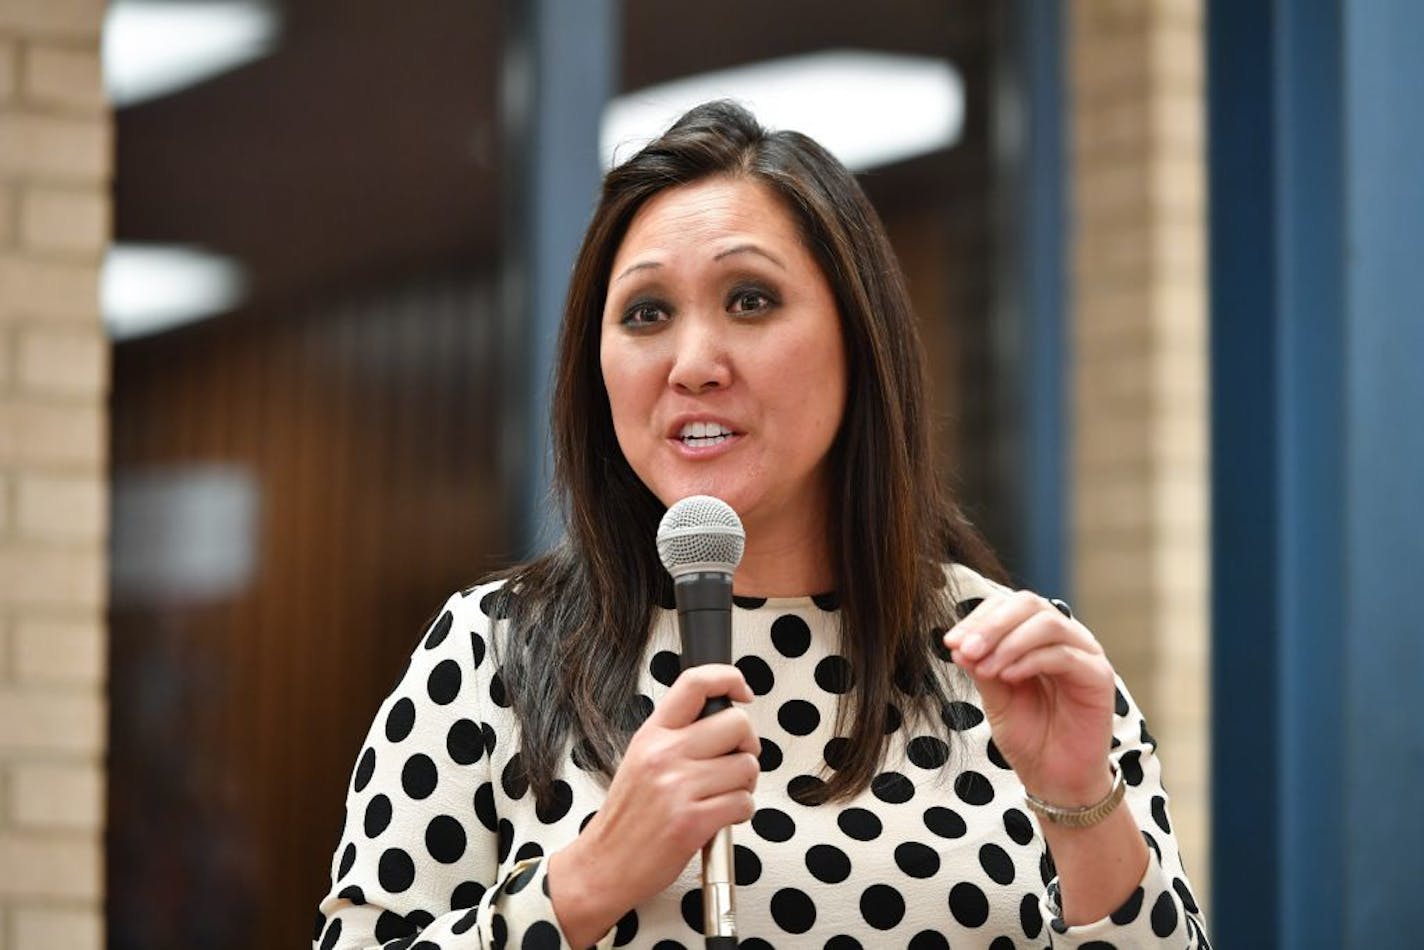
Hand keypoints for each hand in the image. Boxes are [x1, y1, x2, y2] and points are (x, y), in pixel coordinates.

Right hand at [548, 664, 758, 945]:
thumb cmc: (628, 817)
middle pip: (737, 723)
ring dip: (744, 784)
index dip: (729, 678)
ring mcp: (678, 787)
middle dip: (747, 746)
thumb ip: (677, 737)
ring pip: (747, 766)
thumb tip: (725, 721)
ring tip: (721, 796)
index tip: (742, 692)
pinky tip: (720, 817)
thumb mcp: (641, 760)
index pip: (695, 683)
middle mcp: (665, 754)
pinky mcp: (693, 821)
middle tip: (734, 763)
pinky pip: (744, 803)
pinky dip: (741, 812)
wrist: (603, 865)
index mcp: (652, 734)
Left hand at [943, 591, 1115, 804]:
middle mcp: (1064, 637)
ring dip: (1008, 642)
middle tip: (965, 649)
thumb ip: (981, 669)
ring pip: (1047, 623)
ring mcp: (1085, 653)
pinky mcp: (1098, 676)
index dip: (977, 618)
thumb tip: (957, 645)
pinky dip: (1030, 660)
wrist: (1057, 780)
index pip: (1007, 606)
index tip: (950, 642)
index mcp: (1037, 637)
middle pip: (1029, 604)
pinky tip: (1008, 677)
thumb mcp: (995, 698)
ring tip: (984, 668)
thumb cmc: (1029, 736)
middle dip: (991, 624)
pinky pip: (1064, 654)